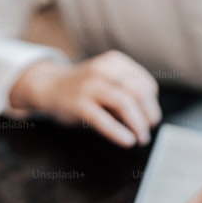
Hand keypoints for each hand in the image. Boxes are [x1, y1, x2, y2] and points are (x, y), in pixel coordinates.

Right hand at [8, 51, 161, 147]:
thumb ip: (125, 91)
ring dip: (138, 124)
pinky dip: (119, 132)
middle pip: (138, 93)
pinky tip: (127, 140)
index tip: (151, 116)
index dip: (152, 102)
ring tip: (141, 138)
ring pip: (124, 103)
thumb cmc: (83, 87)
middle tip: (149, 129)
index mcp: (114, 62)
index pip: (144, 82)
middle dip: (149, 114)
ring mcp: (89, 86)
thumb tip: (149, 115)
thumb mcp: (106, 80)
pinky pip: (103, 119)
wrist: (49, 86)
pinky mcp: (78, 104)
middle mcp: (103, 70)